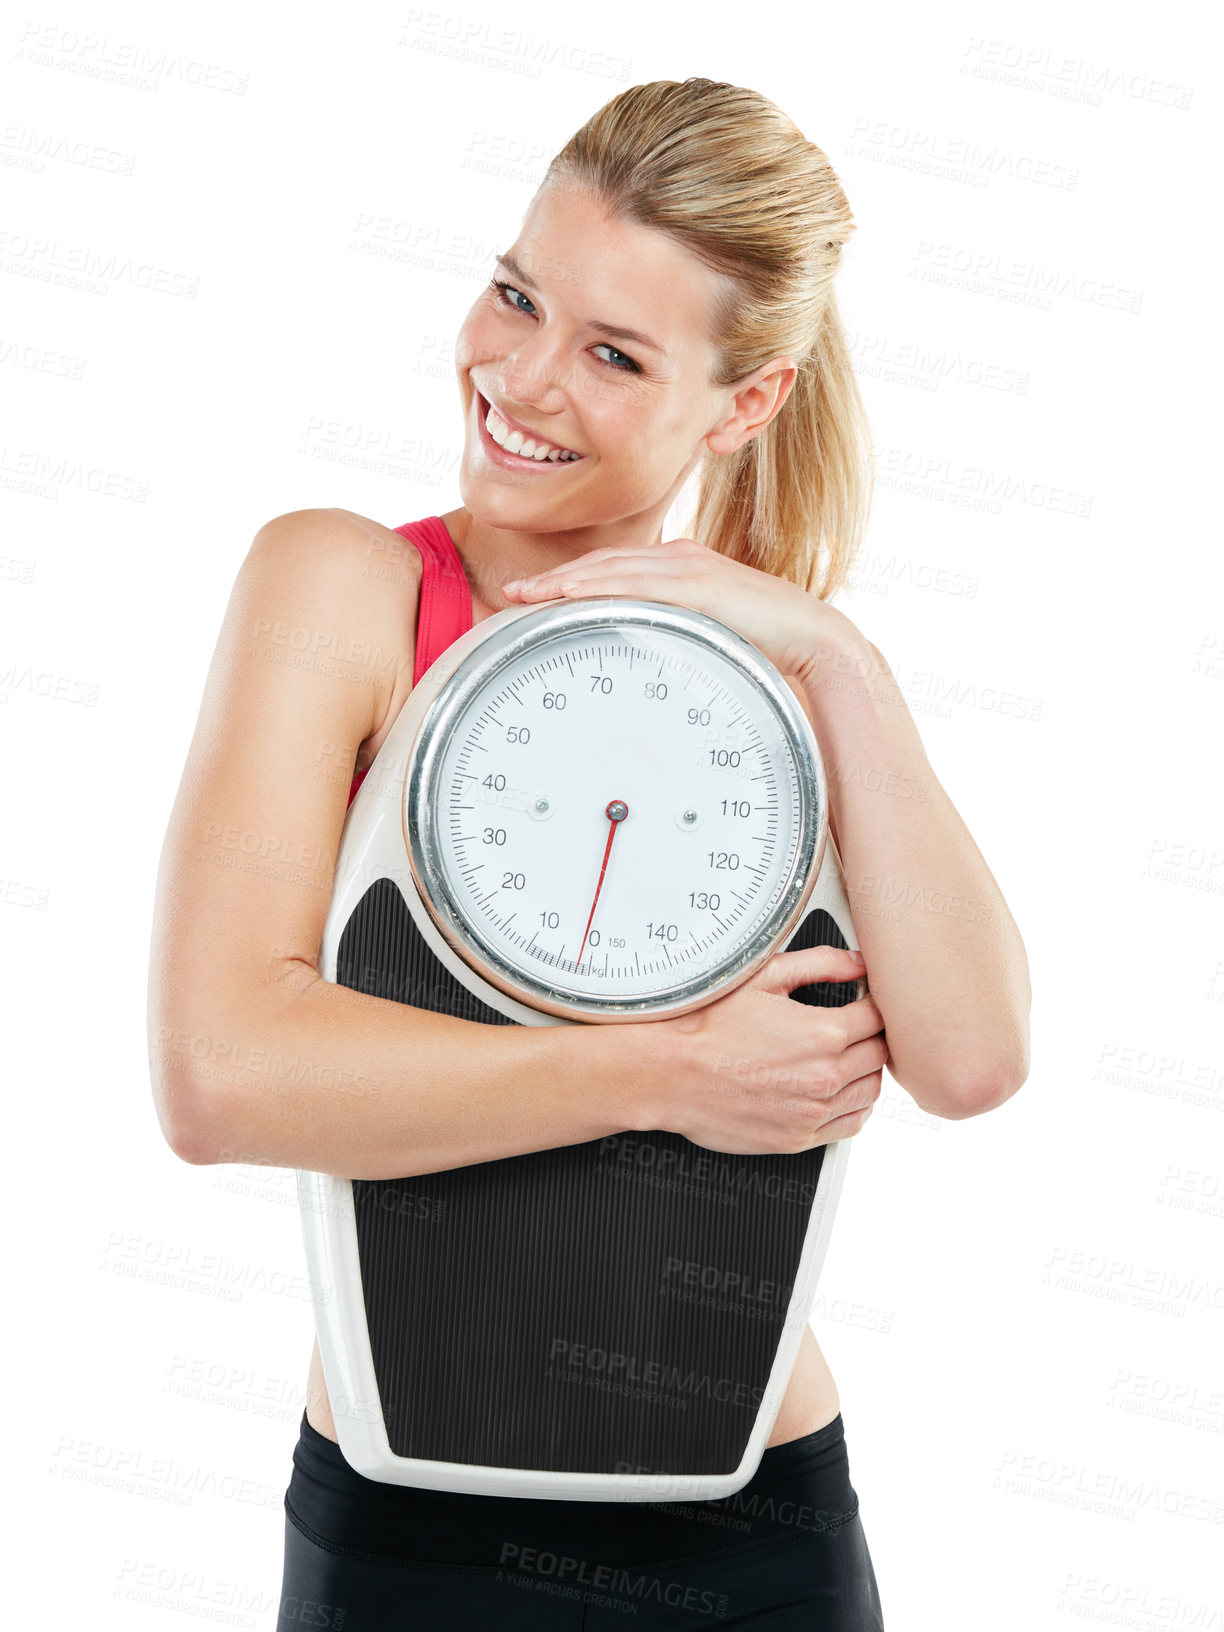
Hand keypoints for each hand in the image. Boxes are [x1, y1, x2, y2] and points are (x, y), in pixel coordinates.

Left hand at [503, 536, 848, 681]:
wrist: (811, 636)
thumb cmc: (762, 641)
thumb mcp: (706, 633)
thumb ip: (675, 634)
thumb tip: (646, 657)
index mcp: (679, 568)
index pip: (612, 568)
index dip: (569, 579)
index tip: (534, 595)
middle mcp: (678, 559)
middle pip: (601, 563)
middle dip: (554, 578)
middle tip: (514, 592)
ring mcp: (688, 567)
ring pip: (611, 568)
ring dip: (565, 581)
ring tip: (528, 594)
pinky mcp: (699, 584)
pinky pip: (637, 583)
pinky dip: (600, 586)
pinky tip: (571, 595)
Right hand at [629, 944, 886, 1156]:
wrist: (668, 1073)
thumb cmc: (706, 1026)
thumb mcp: (763, 977)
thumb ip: (821, 964)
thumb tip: (857, 963)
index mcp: (824, 1033)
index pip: (878, 1017)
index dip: (871, 1004)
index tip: (860, 1002)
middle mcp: (825, 1077)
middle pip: (880, 1054)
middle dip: (869, 1036)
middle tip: (850, 1026)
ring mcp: (813, 1112)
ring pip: (871, 1091)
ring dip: (864, 1071)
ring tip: (842, 1057)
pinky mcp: (798, 1138)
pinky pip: (851, 1125)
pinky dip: (853, 1106)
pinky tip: (836, 1090)